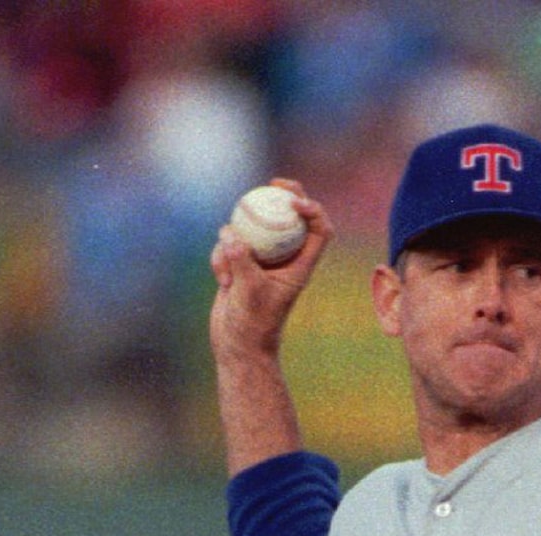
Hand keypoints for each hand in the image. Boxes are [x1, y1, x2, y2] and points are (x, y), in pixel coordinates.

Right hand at [209, 179, 333, 367]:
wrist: (236, 347)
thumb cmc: (251, 326)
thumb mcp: (247, 292)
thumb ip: (240, 260)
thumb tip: (230, 234)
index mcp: (299, 266)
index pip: (319, 230)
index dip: (314, 209)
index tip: (294, 202)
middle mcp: (283, 258)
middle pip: (291, 216)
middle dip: (285, 195)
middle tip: (272, 184)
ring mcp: (261, 259)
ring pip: (250, 228)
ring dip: (234, 241)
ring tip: (232, 275)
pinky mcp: (239, 262)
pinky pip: (228, 244)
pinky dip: (221, 258)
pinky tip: (223, 282)